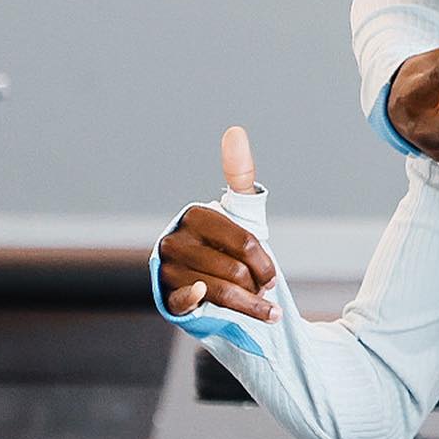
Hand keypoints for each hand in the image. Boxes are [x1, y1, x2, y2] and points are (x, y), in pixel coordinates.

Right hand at [158, 125, 279, 321]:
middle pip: (235, 270)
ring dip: (247, 305)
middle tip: (263, 291)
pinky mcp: (165, 295)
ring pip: (221, 291)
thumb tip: (235, 130)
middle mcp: (175, 240)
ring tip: (260, 308)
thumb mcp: (238, 210)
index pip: (245, 242)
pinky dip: (197, 300)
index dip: (265, 263)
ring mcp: (168, 268)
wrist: (207, 279)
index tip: (272, 276)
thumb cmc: (225, 242)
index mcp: (195, 215)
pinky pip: (184, 300)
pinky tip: (206, 299)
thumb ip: (240, 171)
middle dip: (256, 285)